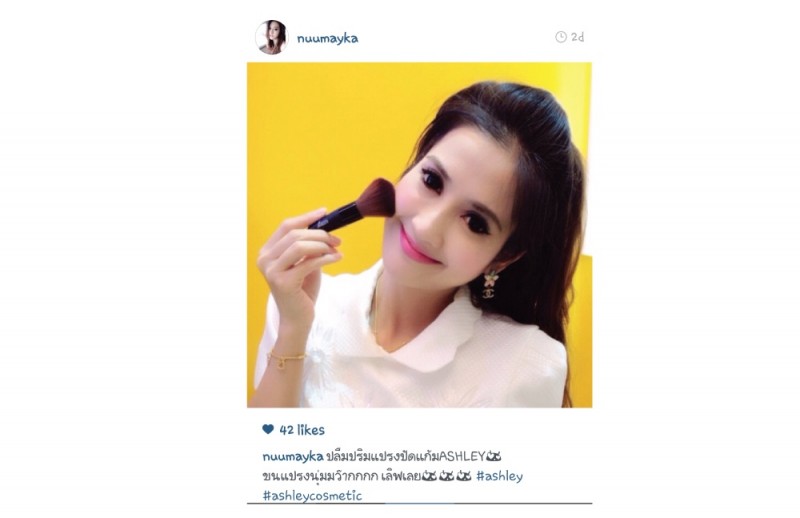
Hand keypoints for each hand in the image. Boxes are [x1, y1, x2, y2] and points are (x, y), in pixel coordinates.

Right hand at [257, 208, 341, 329]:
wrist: (298, 319)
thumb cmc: (302, 290)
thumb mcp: (304, 263)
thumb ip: (308, 246)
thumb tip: (324, 227)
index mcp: (267, 252)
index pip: (286, 226)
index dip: (306, 217)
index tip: (324, 213)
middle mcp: (265, 260)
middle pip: (295, 234)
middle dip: (320, 234)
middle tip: (337, 240)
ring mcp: (272, 271)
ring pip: (300, 246)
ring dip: (322, 245)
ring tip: (336, 250)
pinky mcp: (283, 283)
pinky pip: (308, 262)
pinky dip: (326, 257)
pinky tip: (337, 258)